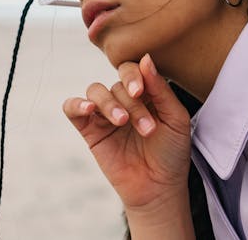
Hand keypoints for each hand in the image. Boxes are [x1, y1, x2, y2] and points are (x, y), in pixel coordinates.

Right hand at [62, 53, 191, 209]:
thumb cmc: (171, 153)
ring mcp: (105, 114)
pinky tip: (89, 109)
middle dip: (131, 103)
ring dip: (109, 104)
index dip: (134, 76)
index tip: (139, 91)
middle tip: (146, 127)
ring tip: (122, 123)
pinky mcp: (89, 130)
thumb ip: (160, 89)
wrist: (158, 189)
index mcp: (145, 92)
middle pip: (117, 83)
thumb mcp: (175, 118)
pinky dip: (77, 104)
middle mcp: (124, 99)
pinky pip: (72, 108)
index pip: (133, 69)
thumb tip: (145, 58)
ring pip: (96, 91)